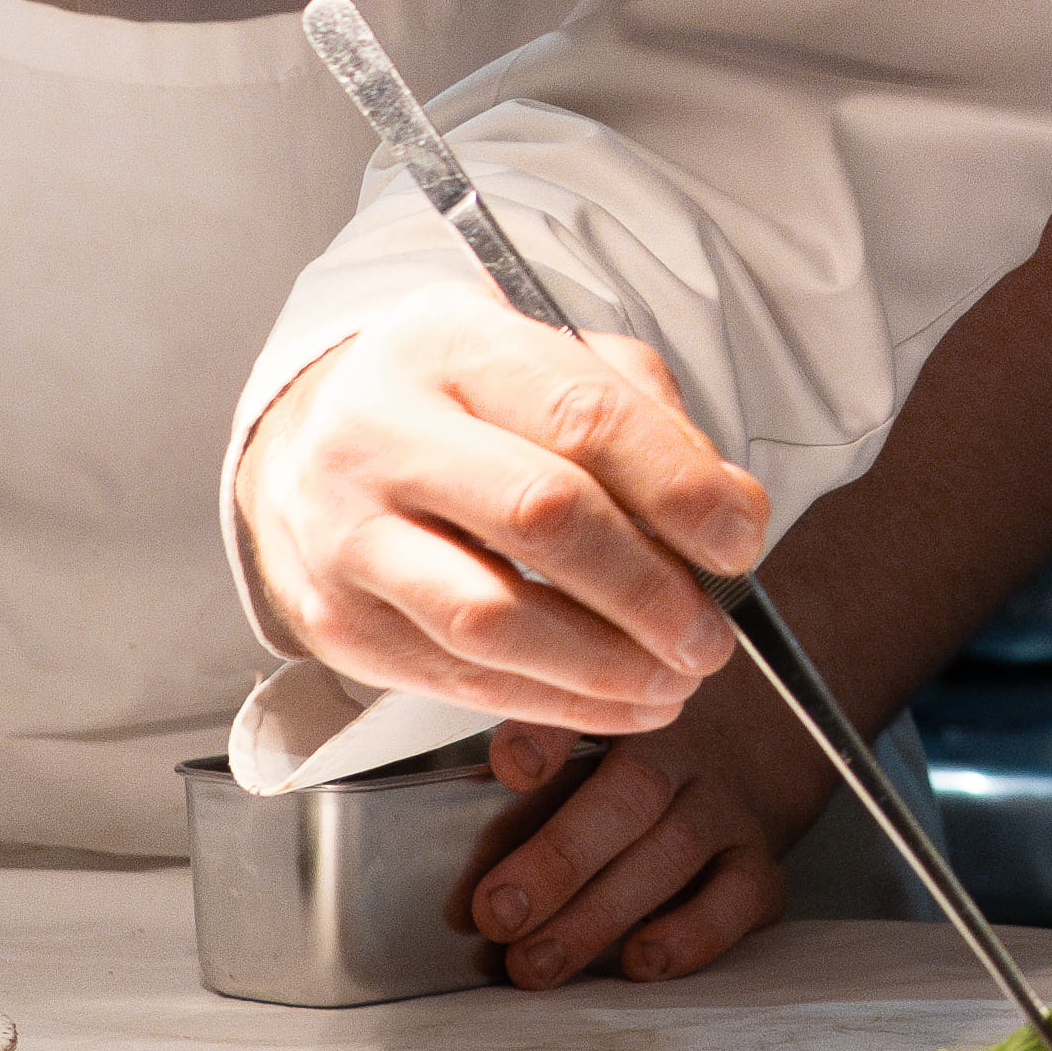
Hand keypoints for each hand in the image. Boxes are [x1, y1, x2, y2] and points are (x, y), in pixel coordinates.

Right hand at [233, 290, 770, 736]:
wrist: (312, 441)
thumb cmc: (461, 402)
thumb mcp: (553, 364)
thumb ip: (650, 422)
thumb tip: (730, 512)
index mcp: (449, 345)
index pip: (583, 417)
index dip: (678, 489)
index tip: (739, 541)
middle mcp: (378, 434)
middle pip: (540, 517)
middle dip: (648, 590)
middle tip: (711, 633)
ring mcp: (343, 535)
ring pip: (491, 620)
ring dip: (604, 666)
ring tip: (675, 679)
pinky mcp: (335, 623)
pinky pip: (459, 682)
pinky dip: (555, 705)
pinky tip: (616, 704)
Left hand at [462, 671, 821, 988]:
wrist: (748, 746)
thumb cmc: (628, 762)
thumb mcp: (581, 748)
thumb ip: (524, 797)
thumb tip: (457, 886)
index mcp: (624, 709)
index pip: (585, 712)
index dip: (547, 737)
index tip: (510, 770)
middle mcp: (683, 749)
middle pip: (633, 792)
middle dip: (560, 859)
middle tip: (496, 914)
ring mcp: (727, 805)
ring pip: (676, 850)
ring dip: (600, 914)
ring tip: (535, 963)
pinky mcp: (760, 861)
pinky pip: (742, 897)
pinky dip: (692, 934)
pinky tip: (640, 962)